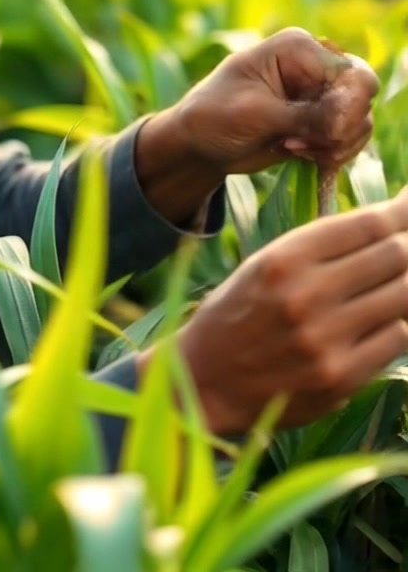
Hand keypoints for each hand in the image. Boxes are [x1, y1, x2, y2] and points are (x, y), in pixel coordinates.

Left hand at [136, 28, 378, 223]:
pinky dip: (333, 151)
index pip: (352, 74)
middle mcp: (314, 64)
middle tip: (301, 145)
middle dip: (341, 129)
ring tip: (294, 147)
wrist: (197, 143)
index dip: (346, 109)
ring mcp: (319, 92)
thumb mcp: (255, 114)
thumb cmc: (213, 116)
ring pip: (360, 120)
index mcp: (298, 47)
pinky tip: (300, 154)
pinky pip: (350, 136)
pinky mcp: (320, 119)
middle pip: (362, 96)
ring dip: (335, 144)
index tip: (321, 135)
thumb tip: (347, 117)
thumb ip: (304, 116)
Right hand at [172, 189, 407, 433]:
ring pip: (403, 295)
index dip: (403, 210)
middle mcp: (306, 295)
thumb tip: (386, 226)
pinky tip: (389, 316)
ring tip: (401, 275)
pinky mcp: (340, 378)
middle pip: (394, 255)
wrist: (205, 382)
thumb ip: (321, 247)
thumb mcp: (265, 265)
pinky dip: (400, 322)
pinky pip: (397, 338)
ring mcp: (325, 339)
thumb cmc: (239, 314)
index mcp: (285, 258)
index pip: (367, 224)